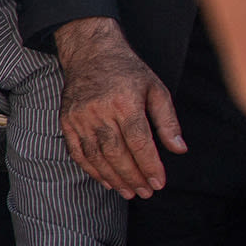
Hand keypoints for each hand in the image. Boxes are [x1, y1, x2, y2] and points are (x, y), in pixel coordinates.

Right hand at [54, 17, 183, 198]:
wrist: (90, 53)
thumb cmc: (128, 72)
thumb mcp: (156, 89)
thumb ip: (167, 121)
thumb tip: (179, 149)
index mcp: (125, 102)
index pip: (139, 142)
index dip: (150, 166)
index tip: (159, 183)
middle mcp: (99, 111)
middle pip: (117, 153)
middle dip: (133, 177)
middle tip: (146, 192)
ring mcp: (80, 117)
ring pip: (97, 156)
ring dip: (113, 178)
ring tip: (128, 191)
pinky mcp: (67, 121)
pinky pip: (78, 152)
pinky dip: (91, 170)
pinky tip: (106, 181)